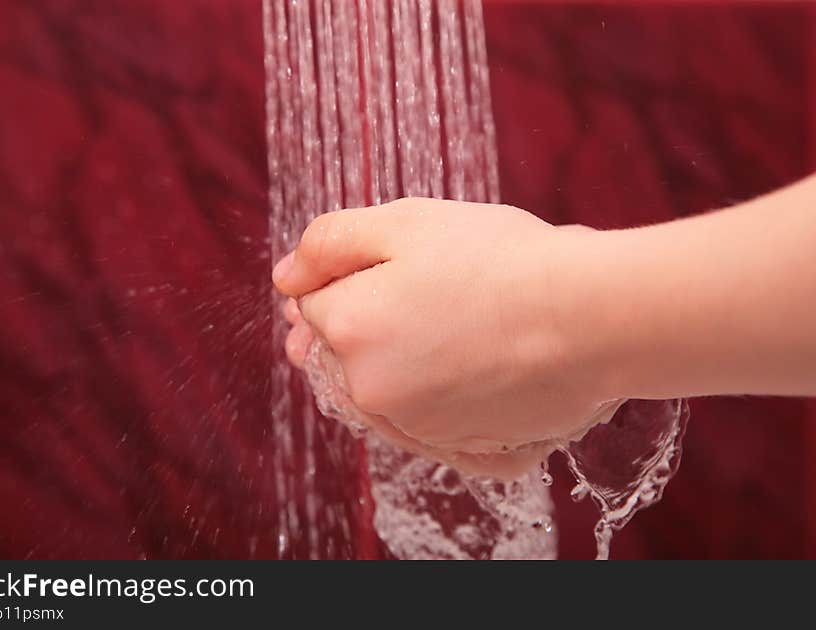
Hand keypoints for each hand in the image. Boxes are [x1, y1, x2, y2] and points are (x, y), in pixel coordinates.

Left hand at [273, 198, 617, 462]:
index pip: (312, 307)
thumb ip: (329, 242)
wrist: (593, 316)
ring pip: (387, 394)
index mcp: (349, 328)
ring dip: (401, 365)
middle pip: (343, 358)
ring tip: (452, 326)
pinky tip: (474, 368)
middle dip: (364, 325)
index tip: (380, 268)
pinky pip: (436, 425)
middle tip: (416, 294)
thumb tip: (285, 278)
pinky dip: (443, 399)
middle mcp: (372, 391)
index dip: (341, 280)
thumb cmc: (501, 259)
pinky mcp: (466, 451)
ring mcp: (420, 428)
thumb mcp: (405, 221)